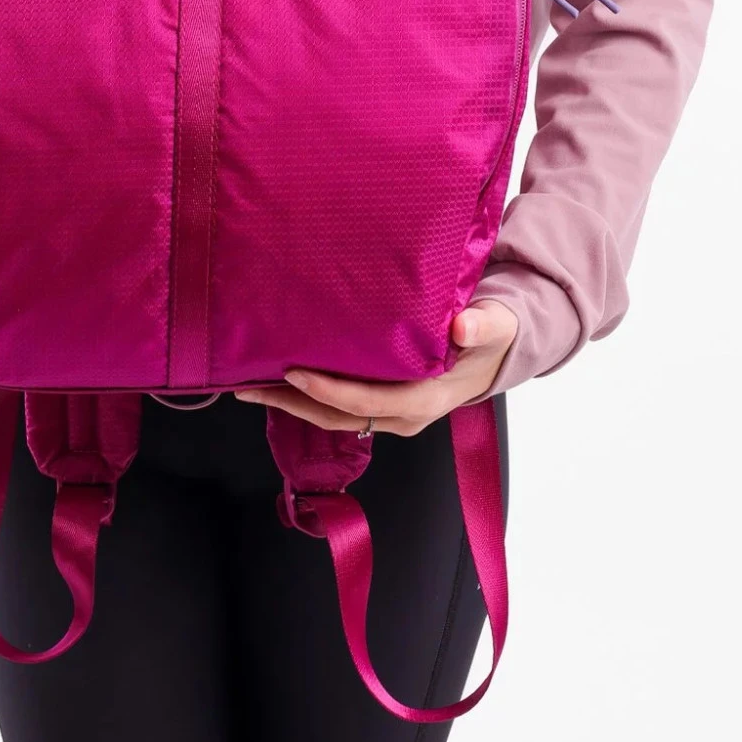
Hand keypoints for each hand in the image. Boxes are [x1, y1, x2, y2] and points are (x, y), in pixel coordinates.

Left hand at [233, 303, 519, 434]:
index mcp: (425, 400)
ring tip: (250, 384)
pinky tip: (281, 377)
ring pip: (333, 415)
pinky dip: (308, 394)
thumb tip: (462, 328)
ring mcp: (389, 413)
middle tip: (246, 386)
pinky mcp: (381, 403)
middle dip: (291, 404)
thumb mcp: (494, 325)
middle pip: (338, 417)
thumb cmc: (490, 334)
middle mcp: (402, 415)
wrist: (495, 351)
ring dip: (292, 403)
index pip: (367, 402)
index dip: (328, 391)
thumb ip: (482, 324)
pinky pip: (339, 405)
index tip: (293, 374)